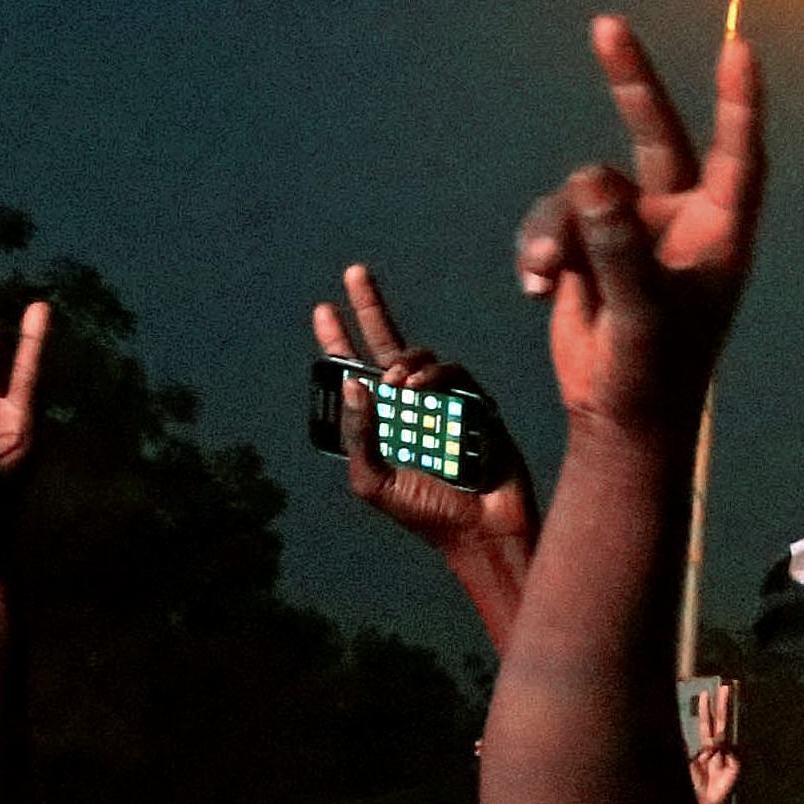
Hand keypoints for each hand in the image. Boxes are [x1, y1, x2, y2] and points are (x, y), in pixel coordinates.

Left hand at [311, 264, 537, 553]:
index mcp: (383, 420)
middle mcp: (412, 404)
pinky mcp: (476, 404)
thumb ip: (359, 434)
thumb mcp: (373, 481)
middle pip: (388, 344)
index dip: (337, 342)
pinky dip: (432, 376)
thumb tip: (355, 382)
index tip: (322, 310)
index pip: (355, 373)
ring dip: (402, 361)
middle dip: (369, 307)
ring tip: (394, 383)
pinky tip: (416, 390)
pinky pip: (453, 375)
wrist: (481, 530)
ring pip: (420, 358)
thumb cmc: (427, 514)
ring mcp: (445, 402)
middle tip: (353, 272)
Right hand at [514, 18, 764, 436]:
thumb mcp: (639, 312)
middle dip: (630, 81)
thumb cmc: (650, 373)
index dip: (738, 103)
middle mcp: (680, 222)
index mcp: (719, 234)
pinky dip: (539, 247)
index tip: (740, 47)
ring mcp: (632, 230)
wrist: (617, 418)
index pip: (737, 155)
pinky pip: (552, 218)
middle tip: (608, 24)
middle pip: (657, 134)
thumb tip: (593, 173)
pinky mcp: (591, 246)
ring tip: (549, 276)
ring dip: (556, 229)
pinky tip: (538, 287)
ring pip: (580, 191)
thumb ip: (619, 246)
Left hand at [687, 675, 742, 803]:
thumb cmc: (693, 785)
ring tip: (727, 698)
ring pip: (726, 732)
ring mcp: (727, 754)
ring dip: (727, 717)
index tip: (705, 693)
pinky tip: (717, 766)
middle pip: (720, 721)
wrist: (703, 803)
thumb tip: (676, 729)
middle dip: (721, 705)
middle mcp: (717, 747)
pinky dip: (722, 760)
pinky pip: (730, 757)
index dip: (705, 709)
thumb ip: (682, 747)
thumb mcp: (684, 764)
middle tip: (724, 687)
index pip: (706, 723)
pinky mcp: (735, 765)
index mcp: (704, 746)